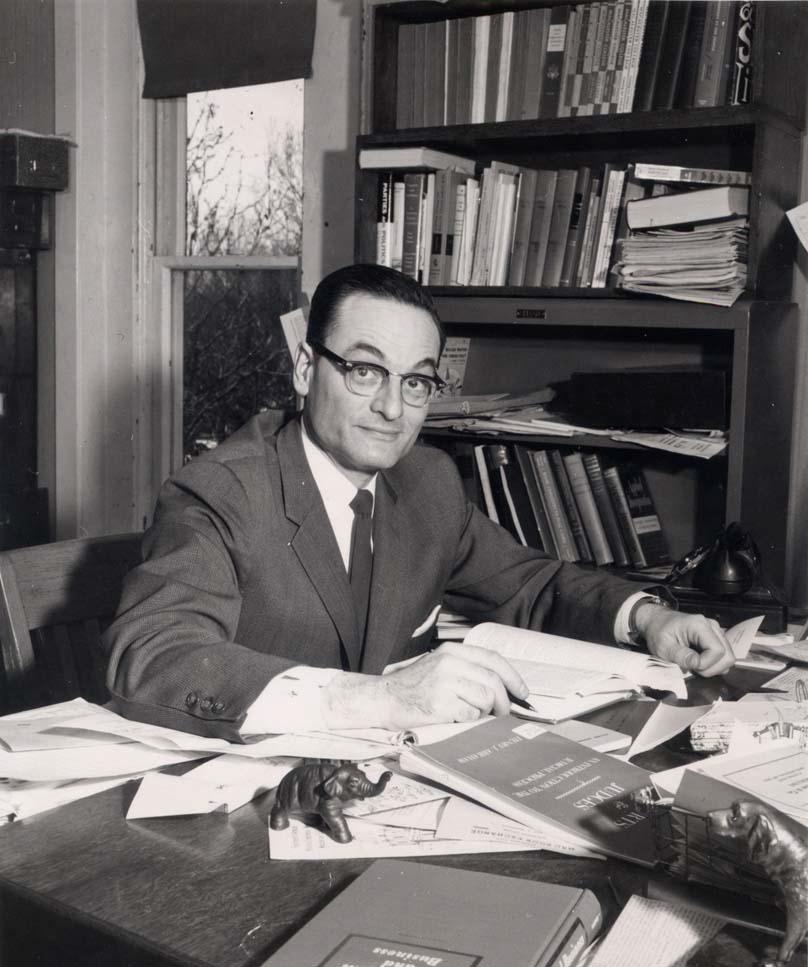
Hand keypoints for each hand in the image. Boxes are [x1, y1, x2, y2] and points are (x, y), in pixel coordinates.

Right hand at [321, 643, 528, 730]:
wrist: (382, 699)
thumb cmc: (413, 688)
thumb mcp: (439, 667)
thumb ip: (467, 671)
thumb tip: (502, 688)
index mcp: (451, 652)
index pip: (492, 659)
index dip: (513, 676)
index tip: (522, 693)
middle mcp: (449, 663)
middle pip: (494, 682)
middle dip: (503, 702)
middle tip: (500, 714)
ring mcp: (444, 682)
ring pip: (485, 699)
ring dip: (482, 712)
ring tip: (465, 713)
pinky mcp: (440, 704)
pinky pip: (471, 715)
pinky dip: (467, 721)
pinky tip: (452, 718)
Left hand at [635, 604, 735, 676]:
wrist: (657, 622)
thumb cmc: (658, 632)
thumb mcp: (663, 647)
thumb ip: (680, 656)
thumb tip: (697, 664)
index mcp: (699, 625)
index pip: (717, 650)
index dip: (706, 664)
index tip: (690, 667)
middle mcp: (712, 626)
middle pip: (728, 656)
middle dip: (712, 668)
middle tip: (693, 668)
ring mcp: (716, 632)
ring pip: (727, 658)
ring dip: (713, 667)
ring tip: (695, 664)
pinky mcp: (715, 638)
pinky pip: (723, 656)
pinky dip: (713, 664)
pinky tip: (698, 661)